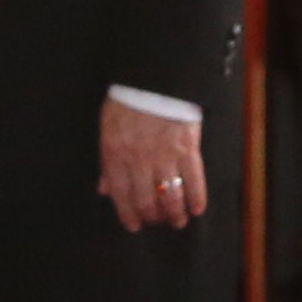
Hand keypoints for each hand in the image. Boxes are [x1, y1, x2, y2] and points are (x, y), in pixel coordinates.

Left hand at [98, 97, 207, 230]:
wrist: (155, 75)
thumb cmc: (128, 100)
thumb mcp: (108, 128)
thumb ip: (107, 162)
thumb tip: (104, 190)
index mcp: (116, 153)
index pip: (120, 194)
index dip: (128, 214)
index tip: (135, 226)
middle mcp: (139, 159)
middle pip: (146, 200)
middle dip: (152, 217)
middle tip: (158, 222)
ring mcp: (164, 155)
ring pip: (169, 196)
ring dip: (174, 214)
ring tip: (178, 221)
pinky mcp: (187, 147)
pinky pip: (194, 179)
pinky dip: (197, 197)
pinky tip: (197, 208)